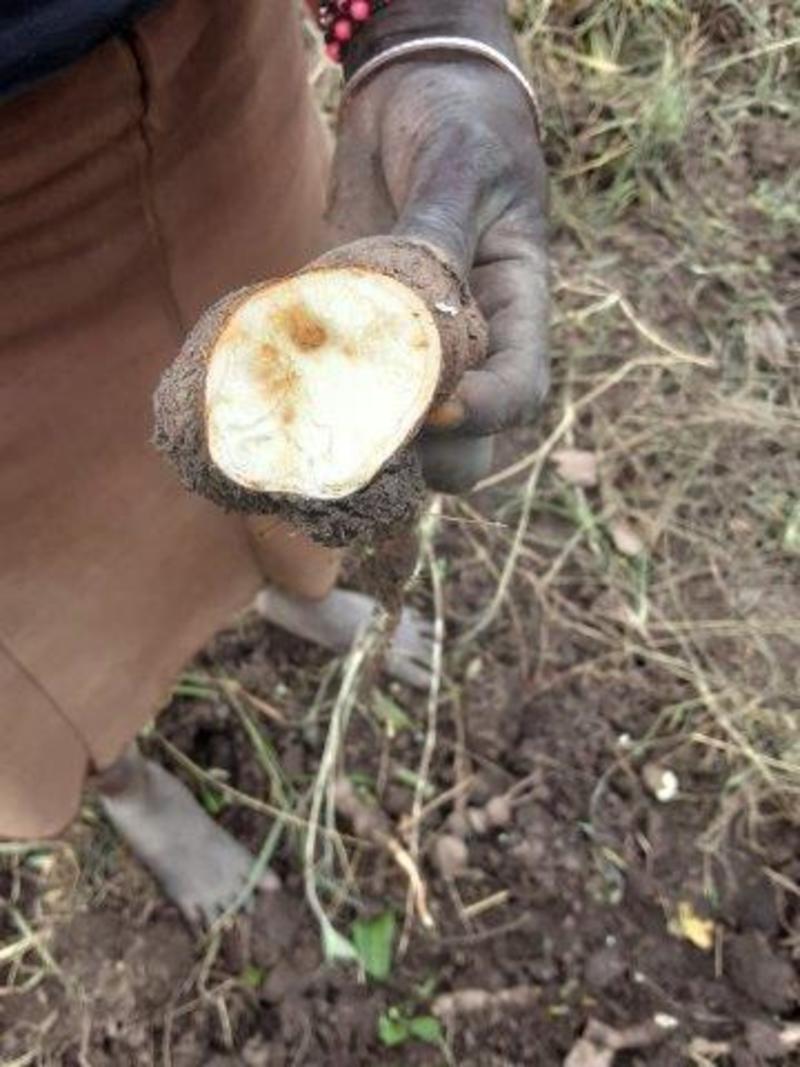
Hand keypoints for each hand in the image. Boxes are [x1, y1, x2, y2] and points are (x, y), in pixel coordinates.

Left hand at [326, 54, 548, 492]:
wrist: (415, 92)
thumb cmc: (457, 120)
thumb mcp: (458, 166)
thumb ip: (439, 233)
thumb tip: (415, 301)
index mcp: (516, 307)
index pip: (519, 390)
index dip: (484, 416)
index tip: (436, 407)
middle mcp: (471, 344)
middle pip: (463, 445)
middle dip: (421, 458)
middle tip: (364, 437)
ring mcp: (414, 348)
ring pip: (402, 438)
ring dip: (362, 446)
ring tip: (311, 428)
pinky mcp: (360, 338)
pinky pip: (345, 394)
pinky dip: (314, 405)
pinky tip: (274, 393)